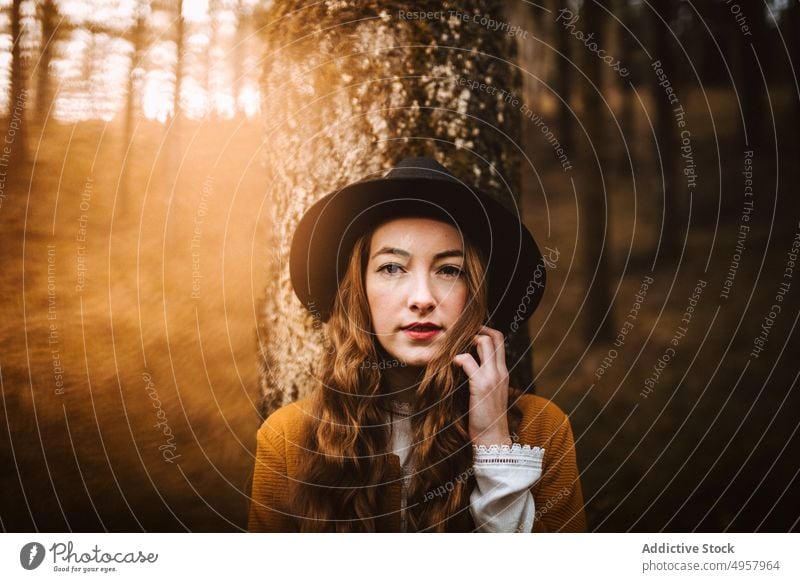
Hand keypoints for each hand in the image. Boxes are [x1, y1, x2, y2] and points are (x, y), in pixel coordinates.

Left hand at [452, 325, 511, 446]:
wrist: (493, 439)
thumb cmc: (488, 419)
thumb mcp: (491, 394)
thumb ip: (486, 379)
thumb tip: (470, 367)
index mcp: (503, 373)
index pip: (500, 342)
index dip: (487, 332)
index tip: (473, 333)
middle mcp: (500, 372)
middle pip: (495, 337)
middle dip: (479, 330)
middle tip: (463, 334)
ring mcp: (492, 377)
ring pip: (484, 343)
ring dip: (469, 340)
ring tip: (457, 349)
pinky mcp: (481, 385)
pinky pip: (469, 361)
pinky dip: (459, 358)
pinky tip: (453, 364)